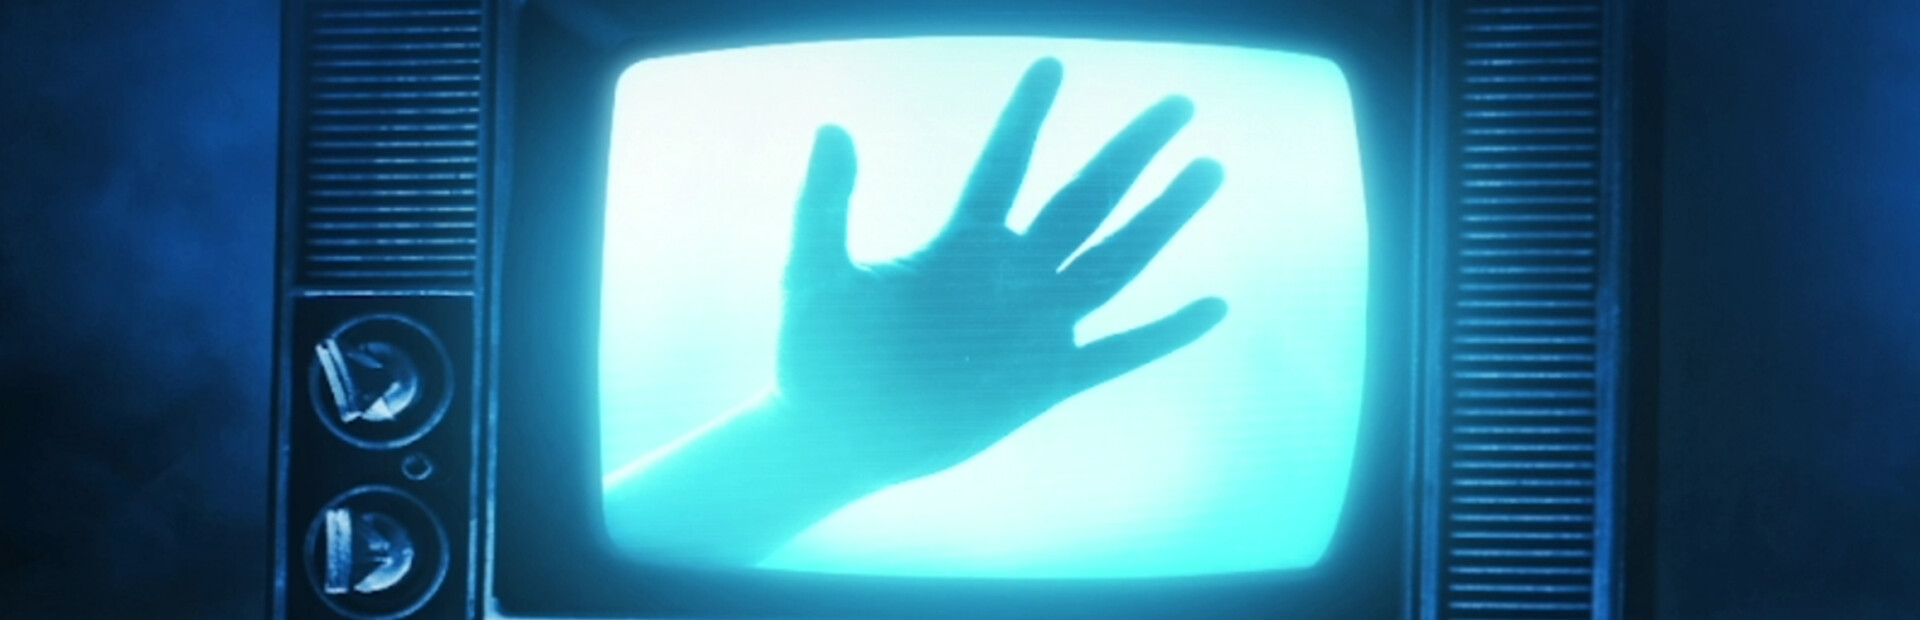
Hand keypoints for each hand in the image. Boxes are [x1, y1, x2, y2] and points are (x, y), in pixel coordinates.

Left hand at [776, 57, 1228, 482]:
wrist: (840, 438)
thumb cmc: (819, 355)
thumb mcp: (814, 276)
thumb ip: (825, 205)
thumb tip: (832, 128)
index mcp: (961, 244)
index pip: (1005, 165)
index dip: (1026, 116)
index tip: (1052, 63)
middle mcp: (1011, 275)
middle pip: (1085, 199)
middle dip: (1131, 152)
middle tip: (1178, 105)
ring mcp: (1036, 327)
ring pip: (1115, 261)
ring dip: (1162, 219)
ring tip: (1208, 169)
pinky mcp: (1048, 382)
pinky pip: (1119, 352)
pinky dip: (1165, 333)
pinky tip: (1214, 306)